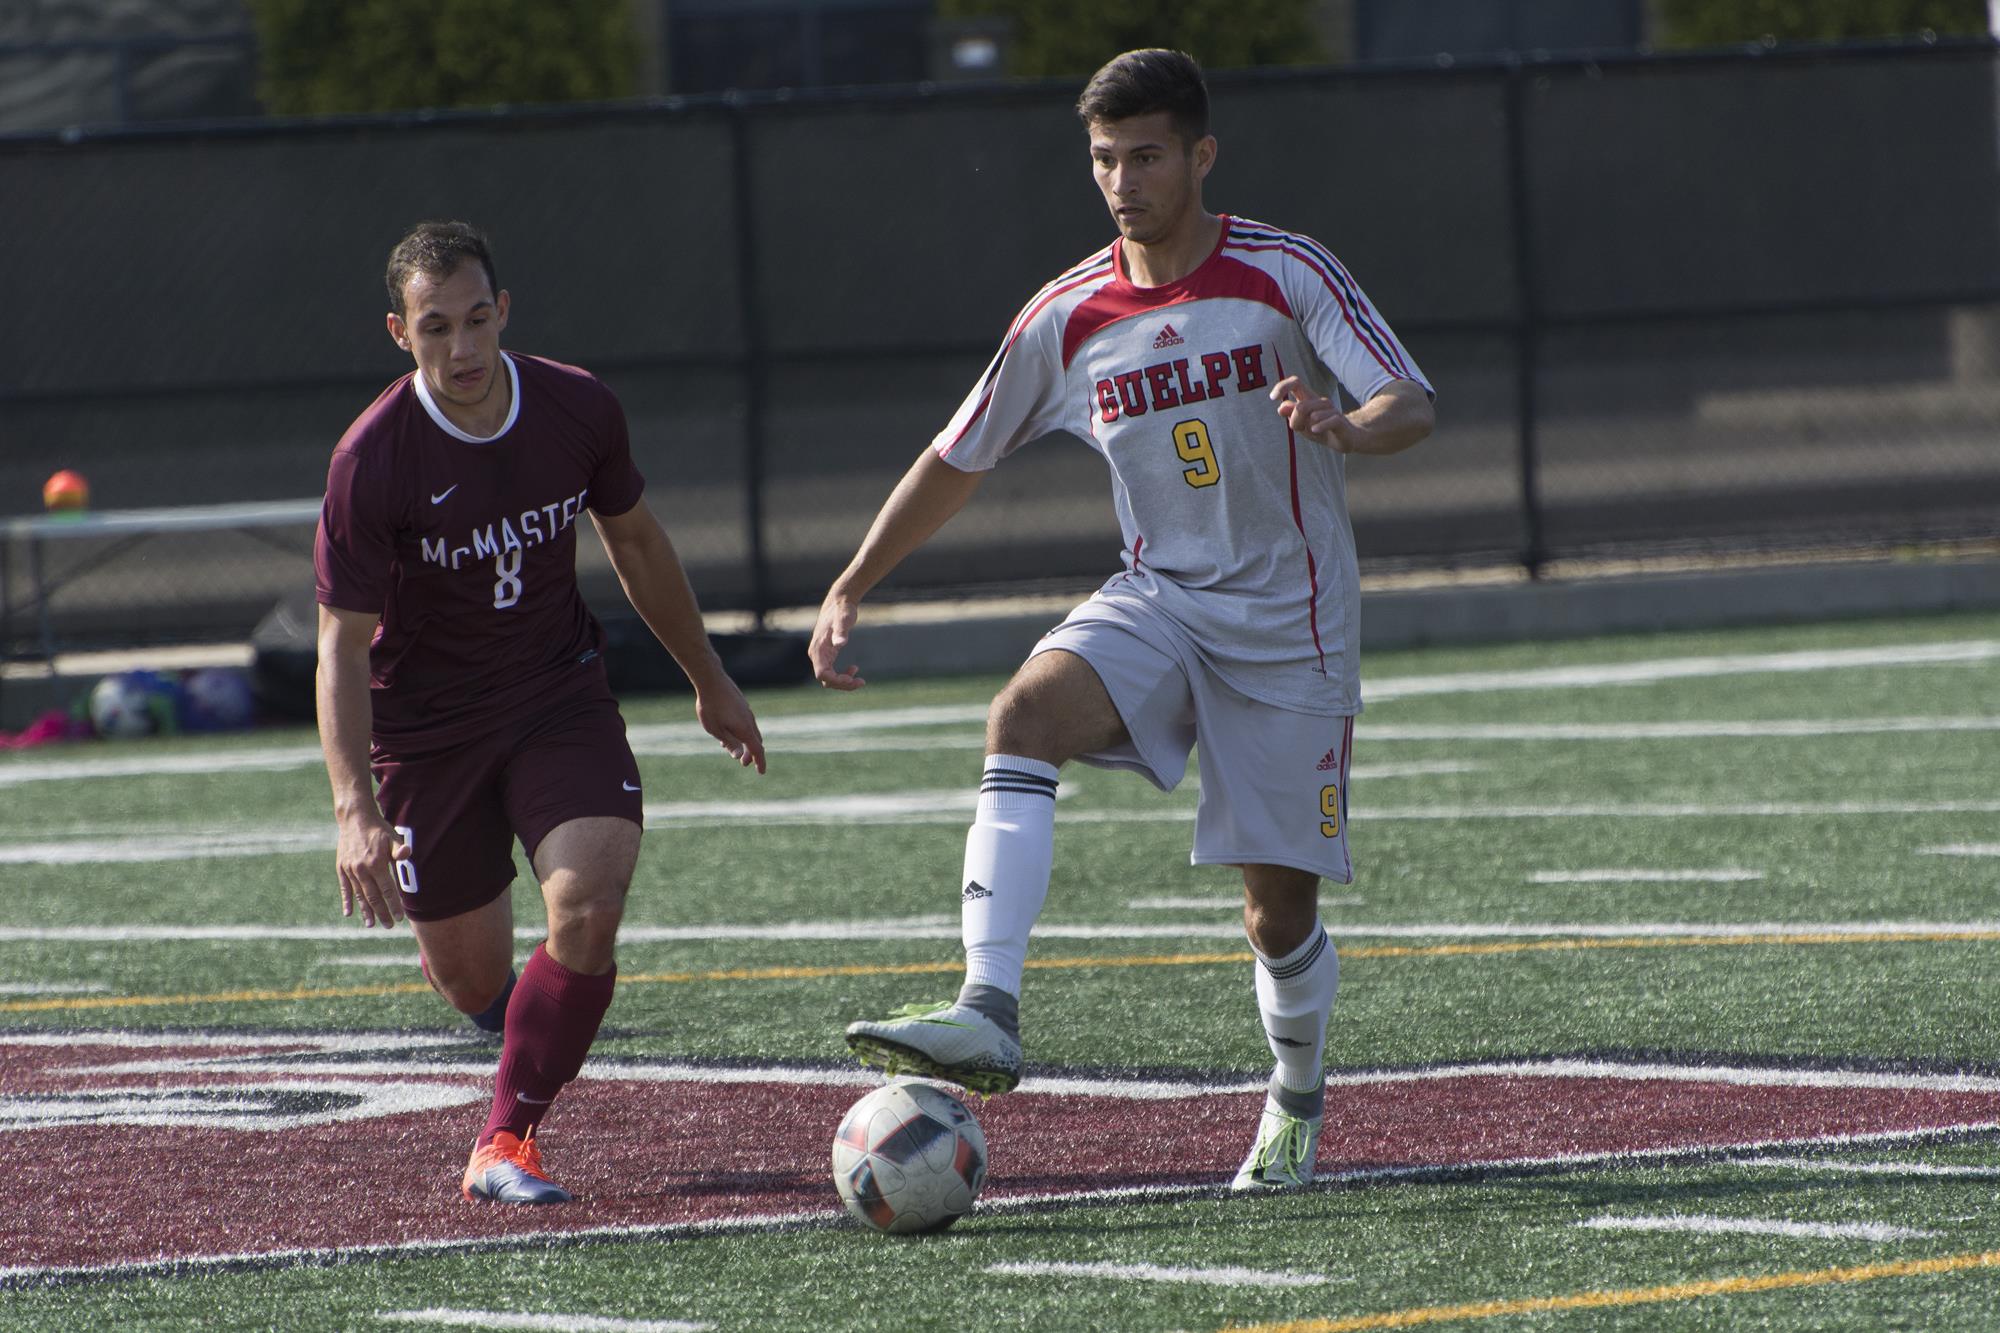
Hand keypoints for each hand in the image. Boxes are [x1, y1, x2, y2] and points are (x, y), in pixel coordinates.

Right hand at [335, 813, 407, 928]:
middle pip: (373, 897)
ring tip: (371, 924)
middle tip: (389, 925)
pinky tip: (349, 913)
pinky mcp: (341, 868)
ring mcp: (349, 870)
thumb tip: (407, 854)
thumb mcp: (392, 837)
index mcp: (376, 864)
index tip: (400, 917)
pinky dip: (347, 901)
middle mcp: (361, 870)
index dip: (394, 905)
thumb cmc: (378, 829)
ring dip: (365, 911)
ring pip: (359, 895)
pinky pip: (345, 888)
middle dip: (382, 913)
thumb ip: (399, 850)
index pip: (387, 890)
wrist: (355, 819)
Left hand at [696, 678, 766, 773]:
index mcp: (745, 730)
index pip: (757, 750)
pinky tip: (727, 731)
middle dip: (751, 753)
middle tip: (743, 763)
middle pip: (755, 741)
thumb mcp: (716, 730)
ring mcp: (746, 711)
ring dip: (744, 742)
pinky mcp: (741, 705)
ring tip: (731, 748)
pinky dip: (741, 732)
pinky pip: (745, 722)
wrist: (711, 680)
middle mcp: (749, 721)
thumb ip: (729, 743)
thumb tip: (738, 755)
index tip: (761, 772)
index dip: (760, 762)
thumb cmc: (711, 707)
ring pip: (750, 731)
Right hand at [808, 591, 865, 690]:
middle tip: (861, 682)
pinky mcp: (826, 654)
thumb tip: (840, 643)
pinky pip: (831, 672)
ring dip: (843, 682)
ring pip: (828, 678)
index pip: (822, 674)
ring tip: (859, 680)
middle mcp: (816, 654)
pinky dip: (842, 675)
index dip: (836, 681)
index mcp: (818, 649)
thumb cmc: (842, 610)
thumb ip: (841, 631)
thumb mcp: (844, 619)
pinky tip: (854, 668)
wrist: (839, 602)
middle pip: (825, 680)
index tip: (852, 679)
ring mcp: (820, 655)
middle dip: (842, 684)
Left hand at [1271, 375, 1364, 452]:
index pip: (1296, 383)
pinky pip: (1329, 420)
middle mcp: (1320, 401)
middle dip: (1295, 420)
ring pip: (1314, 414)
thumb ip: (1292, 415)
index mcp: (1308, 399)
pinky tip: (1315, 430)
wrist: (1345, 439)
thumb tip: (1281, 407)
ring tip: (1312, 432)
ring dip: (1307, 426)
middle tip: (1297, 429)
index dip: (1283, 387)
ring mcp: (1331, 410)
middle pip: (1302, 406)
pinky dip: (1320, 426)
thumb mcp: (1302, 424)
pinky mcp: (1340, 420)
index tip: (1273, 398)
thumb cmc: (1320, 430)